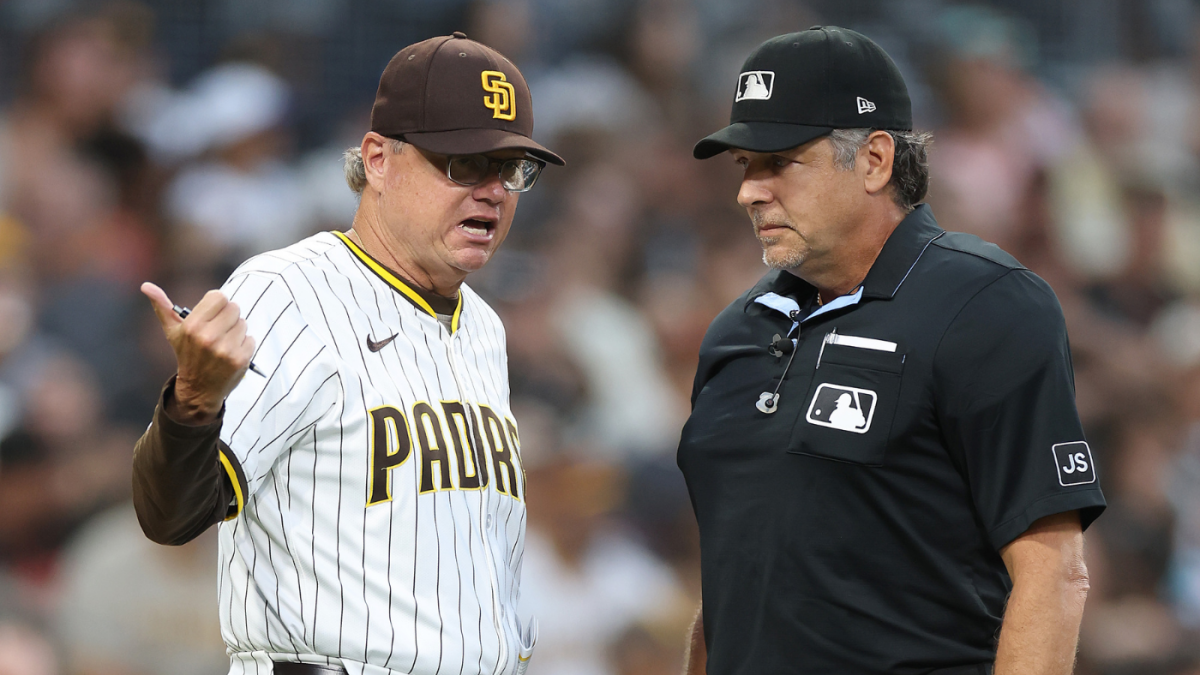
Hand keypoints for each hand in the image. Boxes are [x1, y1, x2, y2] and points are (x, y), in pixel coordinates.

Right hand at [142, 282, 255, 424]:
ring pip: (243, 323)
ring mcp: (225, 349)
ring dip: (236, 331)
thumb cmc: (187, 354)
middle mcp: (208, 337)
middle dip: (228, 317)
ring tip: (223, 342)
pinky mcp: (240, 359)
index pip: (219, 296)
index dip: (217, 304)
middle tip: (218, 330)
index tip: (212, 315)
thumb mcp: (173, 331)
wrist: (198, 388)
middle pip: (234, 307)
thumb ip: (162, 306)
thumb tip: (146, 286)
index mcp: (192, 326)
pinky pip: (251, 339)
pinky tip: (231, 352)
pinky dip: (245, 344)